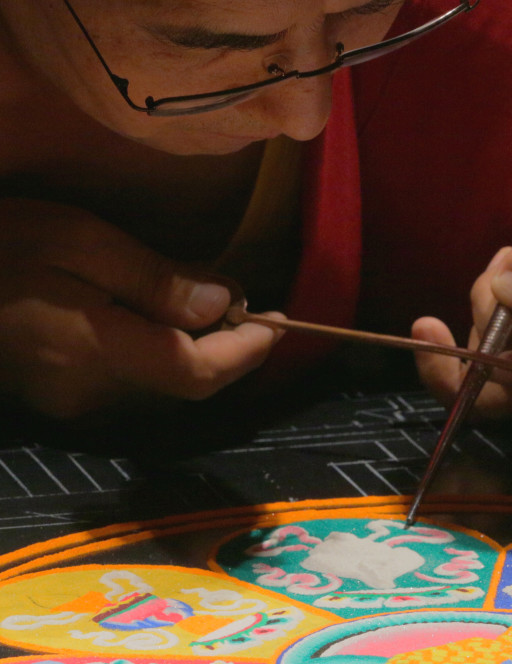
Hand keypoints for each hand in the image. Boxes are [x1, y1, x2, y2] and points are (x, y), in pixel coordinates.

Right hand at [0, 199, 279, 417]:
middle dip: (233, 354)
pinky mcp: (60, 397)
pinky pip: (135, 386)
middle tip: (261, 316)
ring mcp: (74, 402)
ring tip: (228, 318)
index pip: (200, 371)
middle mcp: (94, 393)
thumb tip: (221, 304)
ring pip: (164, 389)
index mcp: (100, 352)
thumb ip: (155, 280)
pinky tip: (173, 330)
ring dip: (204, 358)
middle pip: (188, 386)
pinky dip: (167, 360)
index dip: (247, 351)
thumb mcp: (78, 241)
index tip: (280, 321)